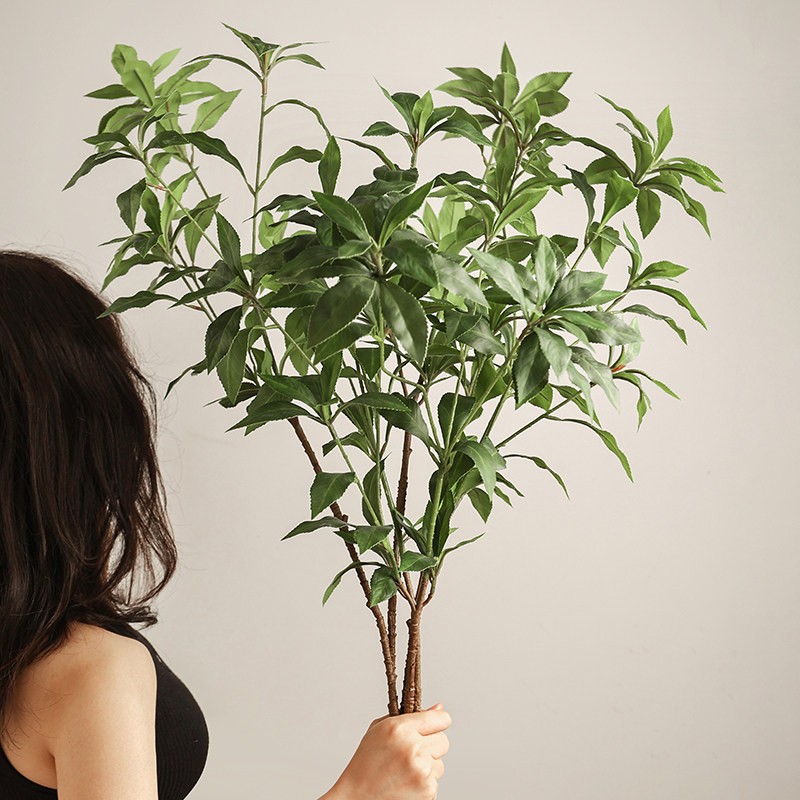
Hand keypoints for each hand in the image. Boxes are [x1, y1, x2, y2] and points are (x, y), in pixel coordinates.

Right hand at [331, 703, 451, 799]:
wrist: (357, 796)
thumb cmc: (367, 762)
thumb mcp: (380, 729)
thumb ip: (411, 716)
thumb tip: (439, 707)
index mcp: (400, 729)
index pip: (441, 718)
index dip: (438, 721)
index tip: (434, 726)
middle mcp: (413, 748)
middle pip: (444, 741)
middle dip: (431, 745)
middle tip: (412, 753)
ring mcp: (422, 771)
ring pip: (440, 763)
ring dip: (427, 766)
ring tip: (404, 771)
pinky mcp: (427, 791)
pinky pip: (435, 782)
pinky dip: (424, 783)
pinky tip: (406, 783)